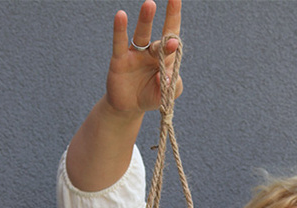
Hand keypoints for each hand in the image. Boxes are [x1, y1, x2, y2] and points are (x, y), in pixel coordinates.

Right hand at [107, 0, 182, 117]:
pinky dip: (120, 29)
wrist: (128, 107)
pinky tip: (121, 16)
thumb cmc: (150, 96)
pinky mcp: (120, 60)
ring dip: (146, 20)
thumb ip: (171, 86)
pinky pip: (119, 42)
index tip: (177, 1)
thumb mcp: (166, 96)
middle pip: (161, 34)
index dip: (175, 19)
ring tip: (150, 4)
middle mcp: (151, 52)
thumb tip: (164, 76)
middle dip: (168, 18)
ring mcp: (135, 54)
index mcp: (165, 58)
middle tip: (173, 1)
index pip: (173, 36)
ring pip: (142, 34)